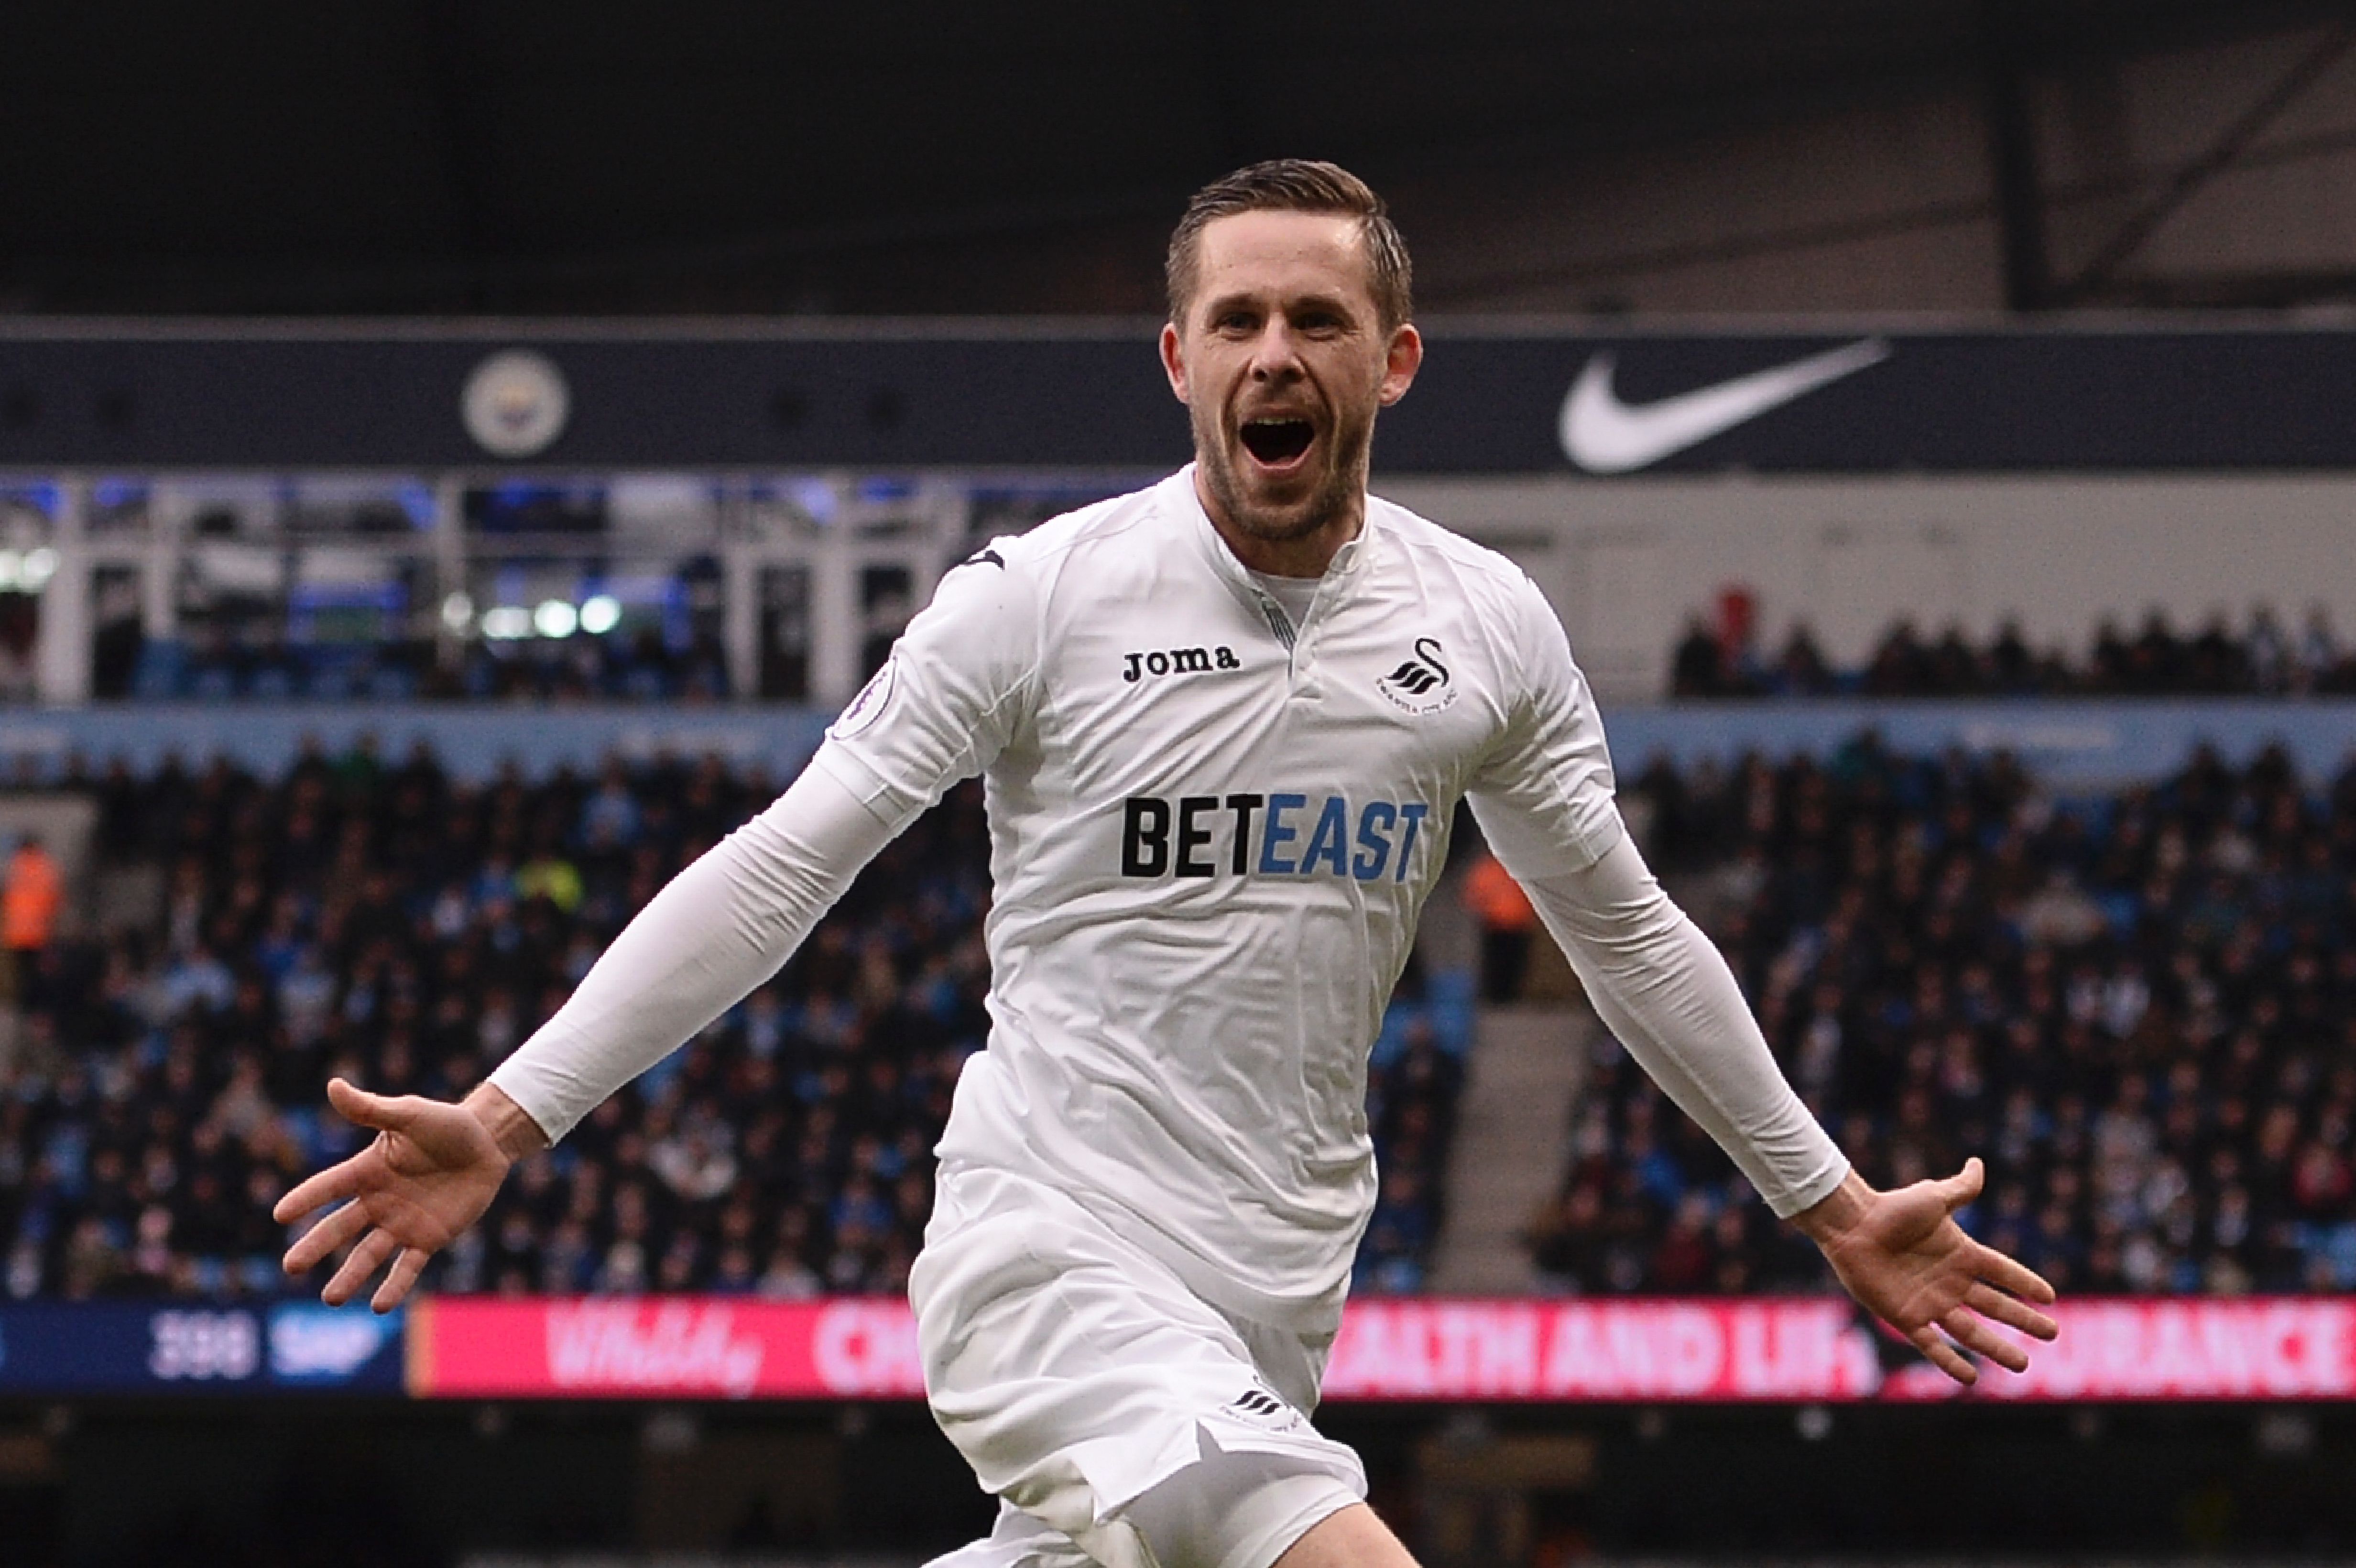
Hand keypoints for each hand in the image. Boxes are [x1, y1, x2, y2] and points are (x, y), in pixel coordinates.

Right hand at [274, 1078, 541, 1311]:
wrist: (487, 1143)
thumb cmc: (446, 1124)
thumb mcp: (410, 1114)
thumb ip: (372, 1109)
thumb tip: (333, 1085)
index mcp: (368, 1170)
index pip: (330, 1186)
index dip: (307, 1199)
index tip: (281, 1214)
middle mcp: (378, 1201)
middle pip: (340, 1228)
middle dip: (316, 1247)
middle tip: (291, 1267)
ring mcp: (401, 1222)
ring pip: (369, 1254)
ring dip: (350, 1276)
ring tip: (331, 1299)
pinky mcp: (429, 1238)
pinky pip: (408, 1266)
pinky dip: (395, 1285)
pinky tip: (380, 1306)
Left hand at [1795, 1157, 2057, 1385]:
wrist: (1852, 1225)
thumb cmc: (1891, 1208)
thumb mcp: (1933, 1197)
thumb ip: (1960, 1188)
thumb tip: (1977, 1163)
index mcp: (1961, 1254)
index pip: (2003, 1272)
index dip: (2025, 1283)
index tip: (2050, 1297)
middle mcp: (1950, 1282)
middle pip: (1995, 1305)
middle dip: (2023, 1320)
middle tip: (2052, 1334)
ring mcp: (1930, 1302)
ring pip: (1971, 1331)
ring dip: (1996, 1348)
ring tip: (2022, 1364)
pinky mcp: (1906, 1318)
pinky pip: (1932, 1345)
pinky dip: (1950, 1362)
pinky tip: (1971, 1378)